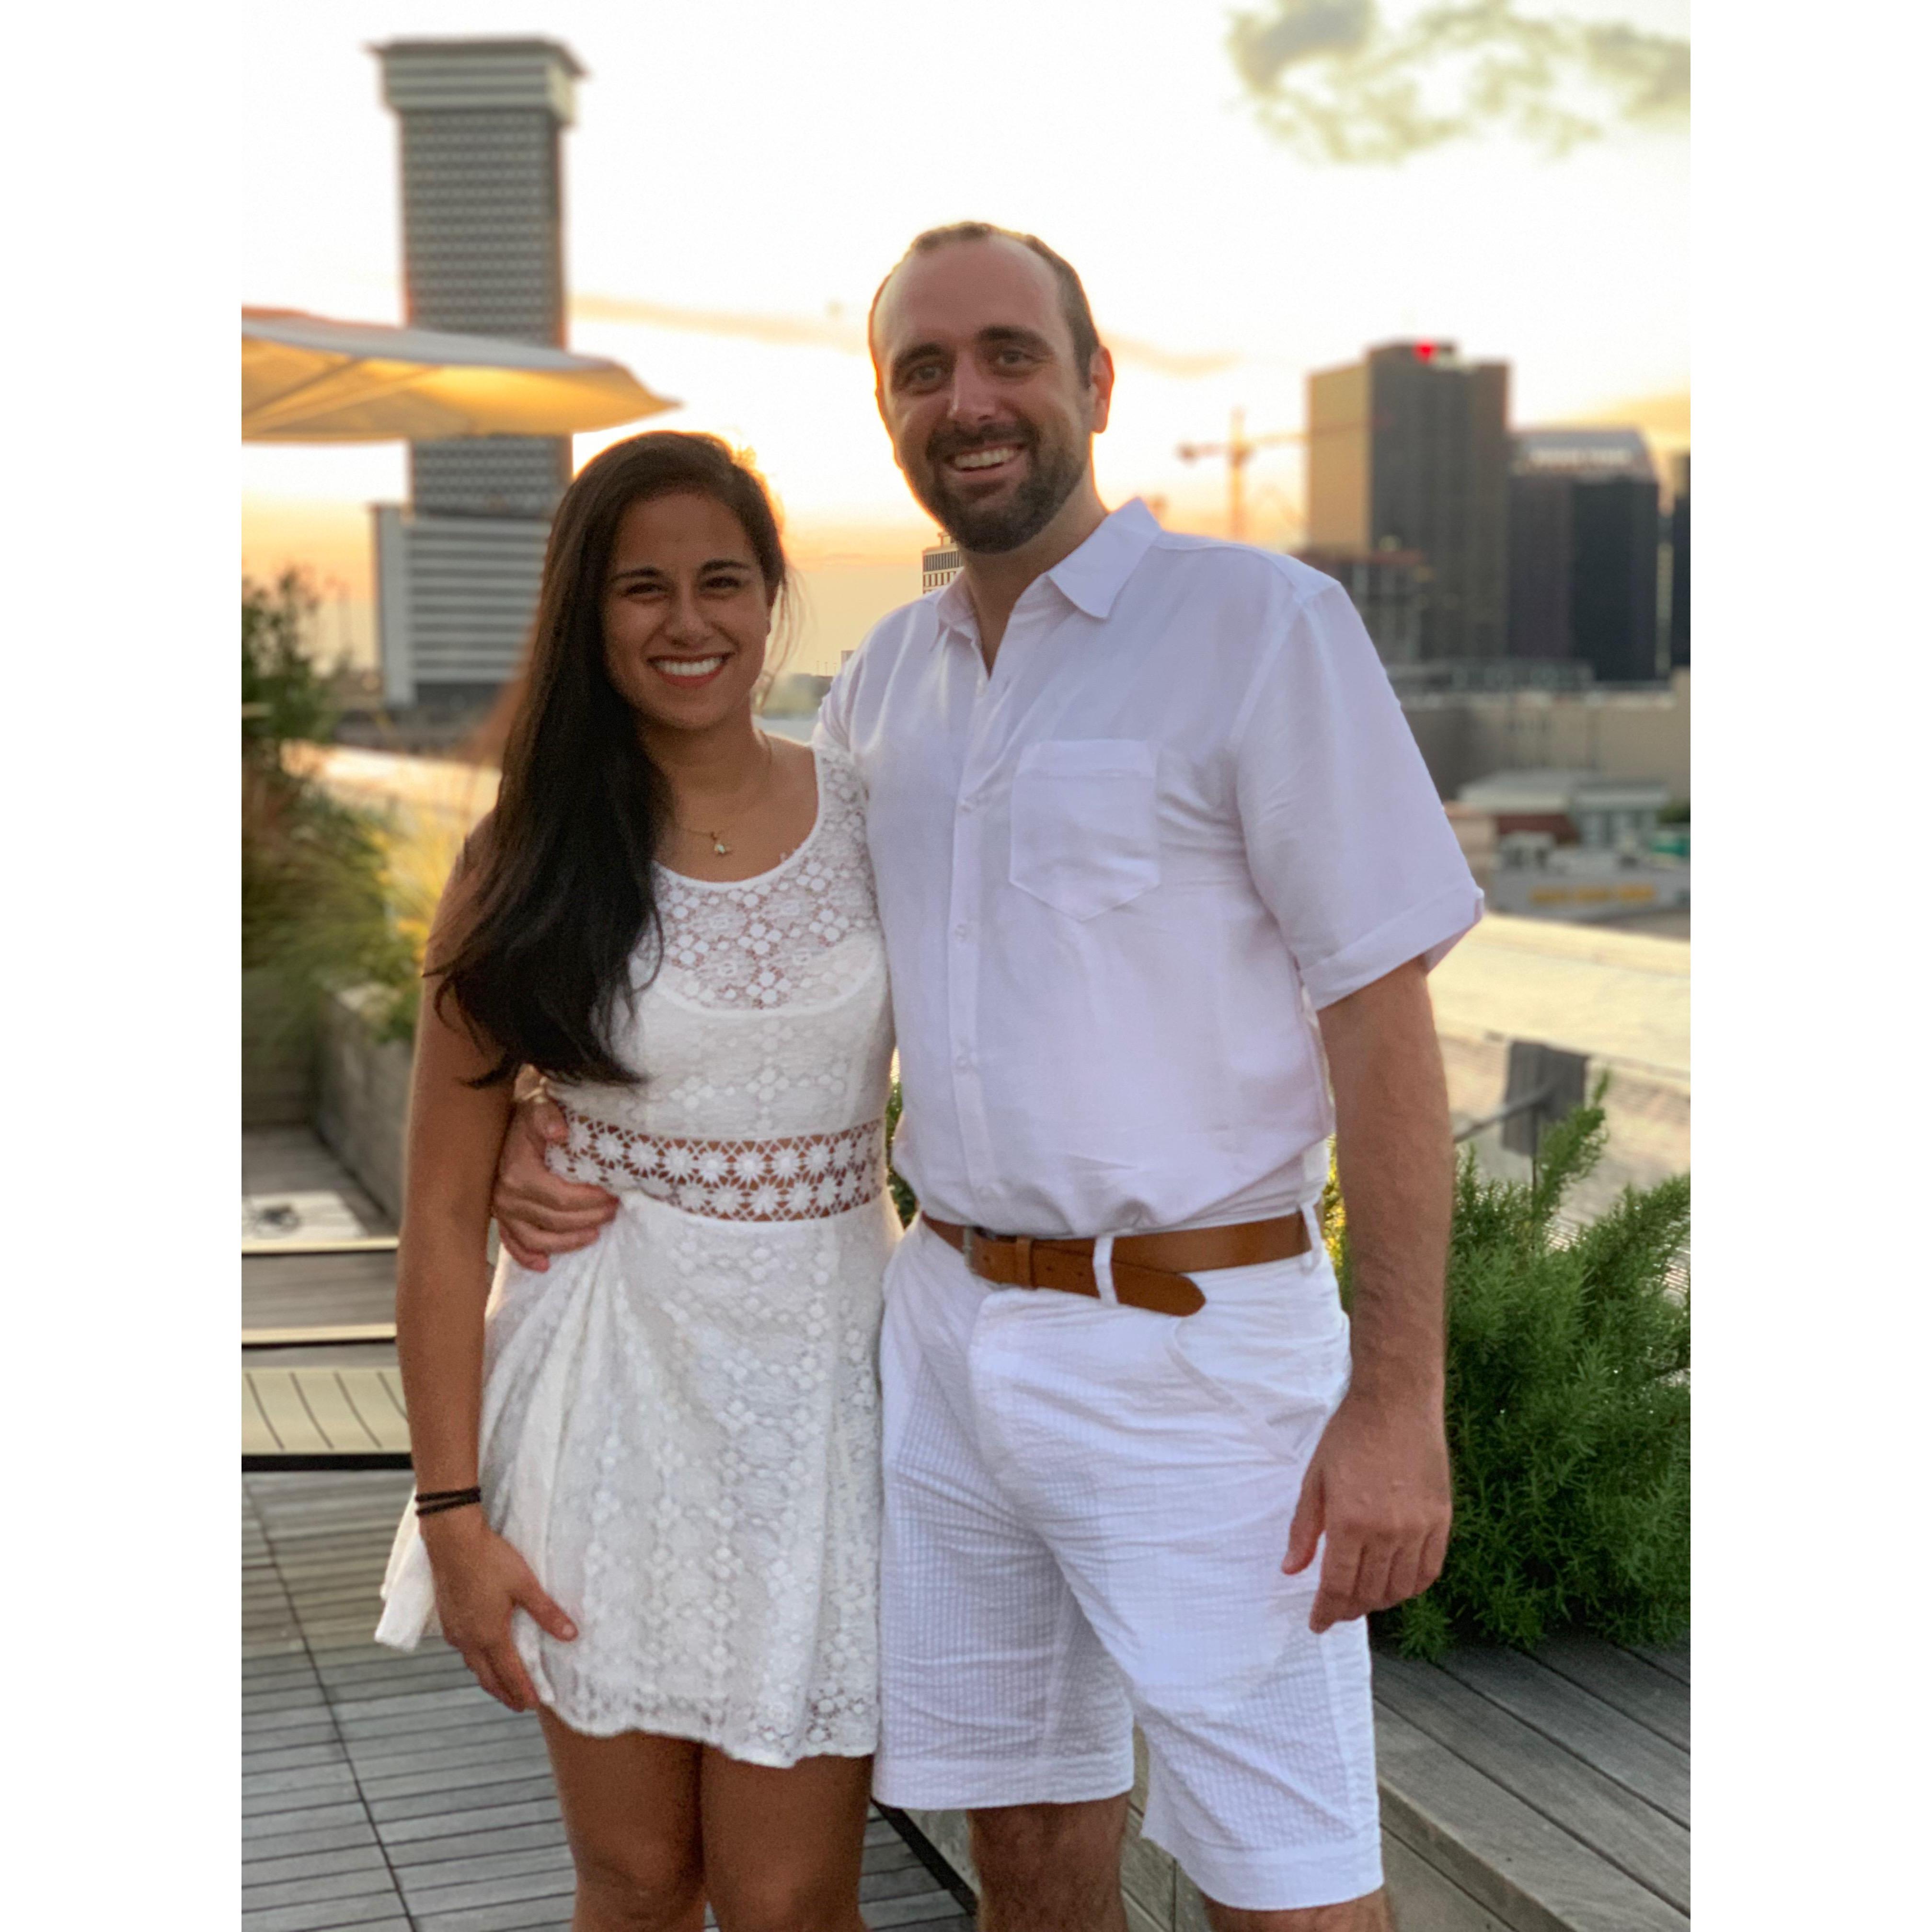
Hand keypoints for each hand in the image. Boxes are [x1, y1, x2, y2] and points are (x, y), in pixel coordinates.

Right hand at [421, 1509, 576, 1711]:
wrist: (452, 1541)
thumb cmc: (490, 1560)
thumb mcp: (525, 1584)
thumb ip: (547, 1612)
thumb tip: (570, 1635)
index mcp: (490, 1635)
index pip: (509, 1673)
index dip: (523, 1691)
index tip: (534, 1705)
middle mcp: (469, 1639)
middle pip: (488, 1677)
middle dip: (505, 1694)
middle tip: (520, 1706)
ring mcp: (455, 1631)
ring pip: (473, 1665)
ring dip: (489, 1679)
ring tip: (501, 1686)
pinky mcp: (448, 1619)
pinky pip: (464, 1651)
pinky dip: (476, 1662)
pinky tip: (480, 1655)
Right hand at [492, 1087, 617, 1270]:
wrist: (501, 1122)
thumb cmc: (527, 1116)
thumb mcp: (539, 1107)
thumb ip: (549, 1117)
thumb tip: (560, 1133)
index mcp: (518, 1172)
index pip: (561, 1198)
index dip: (590, 1201)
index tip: (613, 1196)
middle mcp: (506, 1196)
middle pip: (554, 1220)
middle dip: (588, 1219)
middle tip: (614, 1211)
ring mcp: (501, 1210)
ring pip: (537, 1238)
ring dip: (568, 1242)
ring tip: (595, 1234)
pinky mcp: (500, 1217)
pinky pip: (513, 1243)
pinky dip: (528, 1257)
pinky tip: (545, 1265)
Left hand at [1283, 1386, 1451, 1633]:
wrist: (1396, 1402)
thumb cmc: (1349, 1436)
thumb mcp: (1315, 1479)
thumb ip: (1303, 1529)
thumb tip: (1291, 1570)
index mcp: (1349, 1522)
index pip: (1338, 1586)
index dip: (1326, 1612)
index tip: (1318, 1624)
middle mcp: (1387, 1532)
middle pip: (1369, 1593)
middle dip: (1349, 1609)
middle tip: (1337, 1609)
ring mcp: (1419, 1528)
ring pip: (1400, 1588)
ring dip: (1380, 1602)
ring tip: (1364, 1599)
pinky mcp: (1441, 1519)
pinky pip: (1430, 1570)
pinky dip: (1412, 1586)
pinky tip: (1398, 1585)